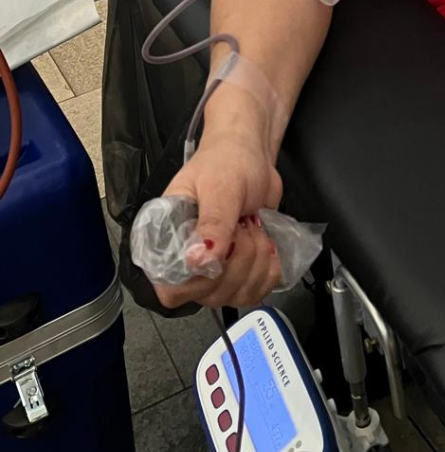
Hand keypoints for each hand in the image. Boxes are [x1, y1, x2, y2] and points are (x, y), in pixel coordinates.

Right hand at [153, 130, 282, 310]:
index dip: (199, 280)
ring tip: (253, 228)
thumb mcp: (219, 186)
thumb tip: (198, 261)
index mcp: (166, 240)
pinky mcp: (240, 271)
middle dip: (239, 260)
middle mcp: (188, 262)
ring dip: (257, 262)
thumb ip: (212, 222)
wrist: (251, 156)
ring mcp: (215, 271)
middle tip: (243, 224)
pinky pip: (256, 291)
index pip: (171, 289)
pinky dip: (270, 270)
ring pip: (237, 296)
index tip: (222, 250)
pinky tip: (267, 244)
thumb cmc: (227, 161)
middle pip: (211, 295)